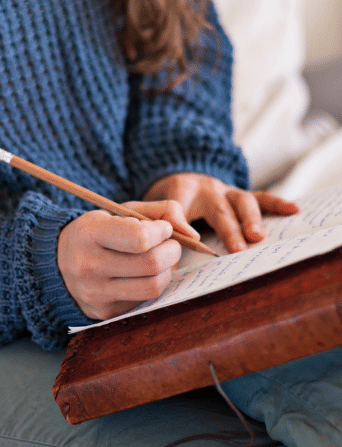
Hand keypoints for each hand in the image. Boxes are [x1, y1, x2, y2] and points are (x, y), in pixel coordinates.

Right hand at [57, 201, 196, 319]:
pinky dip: (153, 284)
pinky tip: (143, 274)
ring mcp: (95, 293)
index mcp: (89, 233)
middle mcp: (88, 266)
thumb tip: (194, 236)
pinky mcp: (104, 312)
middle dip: (172, 251)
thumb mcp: (122, 210)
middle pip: (152, 265)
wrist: (59, 260)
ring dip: (167, 271)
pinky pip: (144, 300)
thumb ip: (163, 211)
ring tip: (161, 259)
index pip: (140, 239)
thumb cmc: (99, 231)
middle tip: (169, 244)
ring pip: (153, 287)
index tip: (162, 229)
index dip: (162, 232)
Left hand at [143, 173, 298, 252]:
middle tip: (237, 250)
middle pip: (218, 207)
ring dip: (250, 219)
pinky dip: (276, 204)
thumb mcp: (153, 211)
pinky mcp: (240, 195)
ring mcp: (226, 191)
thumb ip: (156, 231)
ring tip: (257, 237)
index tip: (190, 241)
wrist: (181, 179)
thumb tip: (161, 267)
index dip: (181, 223)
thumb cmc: (168, 203)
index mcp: (178, 192)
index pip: (177, 206)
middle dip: (228, 229)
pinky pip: (260, 197)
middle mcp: (205, 189)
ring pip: (241, 201)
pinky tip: (293, 210)